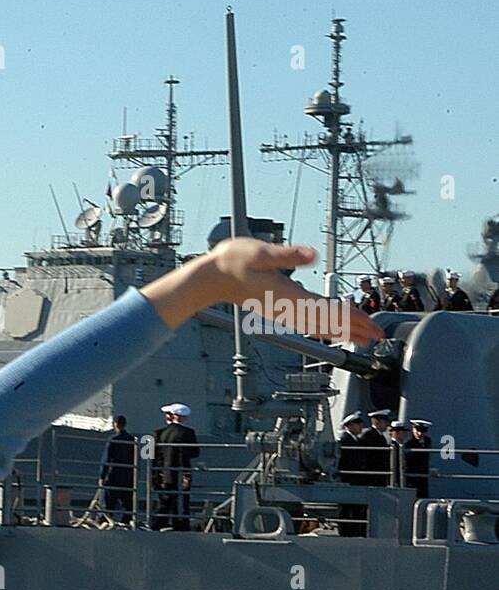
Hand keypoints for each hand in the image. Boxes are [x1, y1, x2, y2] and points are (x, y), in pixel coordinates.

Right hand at [142, 238, 382, 346]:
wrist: (212, 277)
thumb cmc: (234, 262)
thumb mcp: (261, 252)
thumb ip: (288, 254)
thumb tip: (312, 254)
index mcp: (290, 296)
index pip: (329, 312)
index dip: (354, 320)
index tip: (373, 328)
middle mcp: (289, 308)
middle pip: (328, 323)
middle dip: (354, 329)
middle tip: (378, 337)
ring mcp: (284, 311)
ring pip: (319, 326)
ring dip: (341, 331)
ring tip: (361, 337)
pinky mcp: (280, 308)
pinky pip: (308, 322)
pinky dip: (324, 327)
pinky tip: (330, 329)